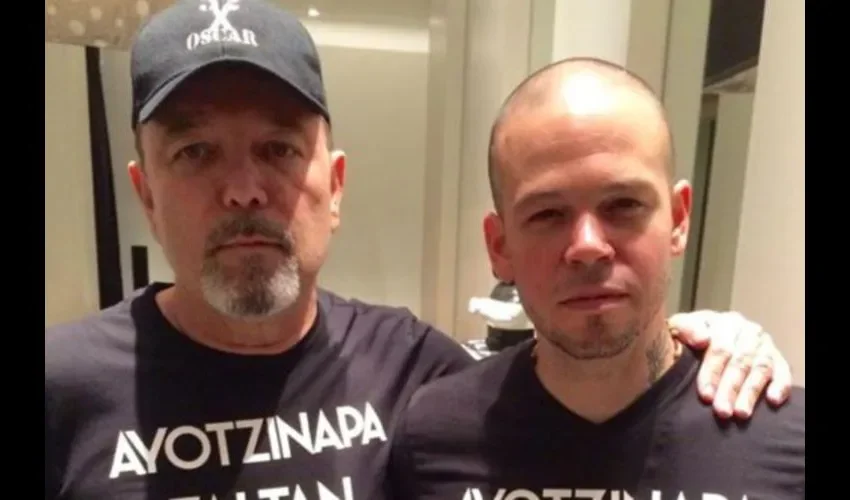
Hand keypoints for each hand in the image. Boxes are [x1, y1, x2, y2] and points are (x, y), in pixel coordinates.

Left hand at [668, 310, 792, 419]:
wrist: (703, 338)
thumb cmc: (689, 338)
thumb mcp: (679, 328)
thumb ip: (686, 330)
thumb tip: (703, 339)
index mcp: (724, 322)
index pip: (720, 348)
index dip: (712, 373)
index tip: (705, 395)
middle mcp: (748, 331)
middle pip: (740, 361)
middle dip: (730, 388)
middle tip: (722, 411)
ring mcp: (764, 345)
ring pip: (761, 369)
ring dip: (751, 393)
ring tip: (741, 413)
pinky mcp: (778, 360)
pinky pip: (783, 372)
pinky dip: (780, 386)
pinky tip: (772, 400)